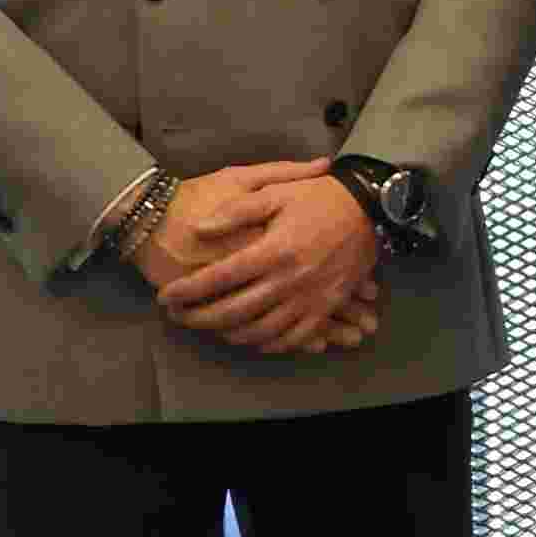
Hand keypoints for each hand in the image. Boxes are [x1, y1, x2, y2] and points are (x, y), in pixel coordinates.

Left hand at [152, 169, 382, 355]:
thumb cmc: (318, 197)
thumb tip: (200, 230)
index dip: (188, 290)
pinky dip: (269, 343)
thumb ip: (235, 211)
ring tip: (209, 328)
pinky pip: (294, 337)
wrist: (368, 208)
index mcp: (273, 250)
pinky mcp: (325, 307)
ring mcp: (310, 298)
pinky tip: (251, 338)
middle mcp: (290, 280)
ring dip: (229, 334)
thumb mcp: (275, 192)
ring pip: (261, 330)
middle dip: (200, 318)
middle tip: (178, 317)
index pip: (220, 278)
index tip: (166, 297)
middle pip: (235, 311)